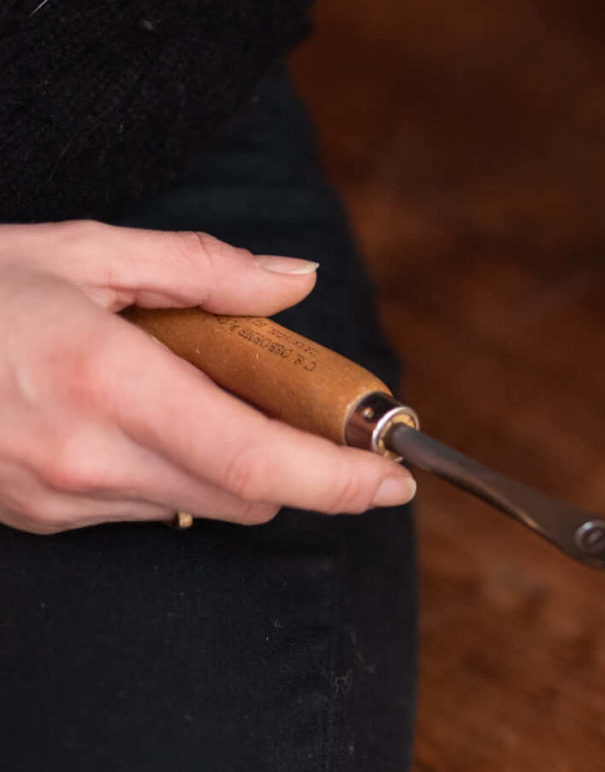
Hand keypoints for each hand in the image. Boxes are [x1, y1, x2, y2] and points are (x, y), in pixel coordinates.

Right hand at [0, 220, 416, 533]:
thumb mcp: (81, 251)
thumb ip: (201, 269)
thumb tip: (297, 280)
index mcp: (106, 381)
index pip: (257, 461)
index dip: (341, 480)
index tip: (396, 476)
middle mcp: (86, 456)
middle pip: (246, 495)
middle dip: (296, 463)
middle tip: (306, 406)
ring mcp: (59, 498)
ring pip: (199, 503)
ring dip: (229, 462)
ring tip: (184, 387)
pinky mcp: (42, 520)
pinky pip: (143, 505)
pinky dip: (166, 468)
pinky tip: (125, 414)